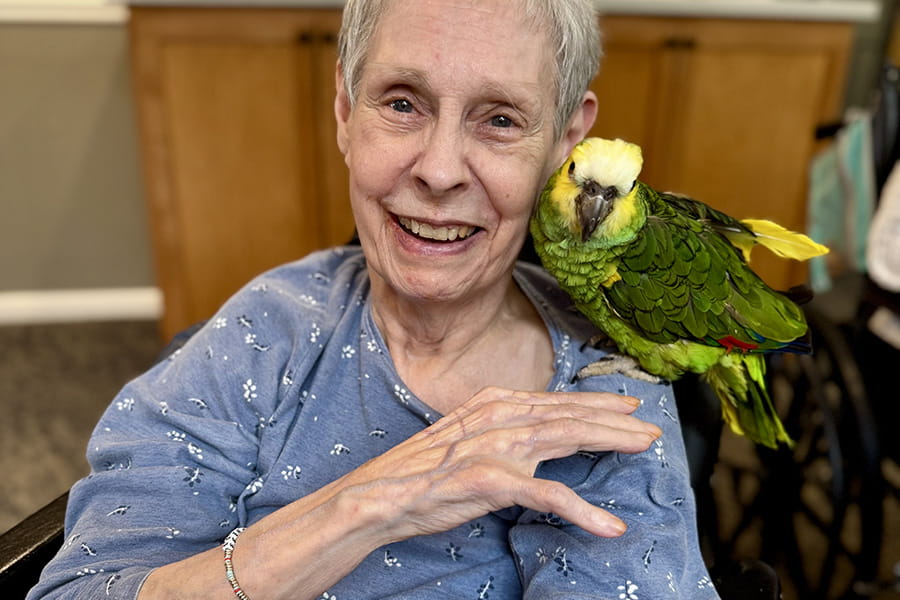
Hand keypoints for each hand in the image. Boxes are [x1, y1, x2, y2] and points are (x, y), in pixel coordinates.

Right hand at [333, 386, 660, 543]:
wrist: (380, 494)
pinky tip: (609, 524)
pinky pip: (548, 496)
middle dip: (615, 419)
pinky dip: (583, 511)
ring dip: (612, 441)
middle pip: (570, 414)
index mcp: (493, 403)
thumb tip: (533, 431)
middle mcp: (499, 416)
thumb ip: (500, 427)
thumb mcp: (464, 435)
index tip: (627, 405)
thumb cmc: (420, 470)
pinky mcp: (492, 480)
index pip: (555, 401)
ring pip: (568, 437)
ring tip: (645, 447)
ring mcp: (496, 446)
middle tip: (651, 426)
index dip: (596, 403)